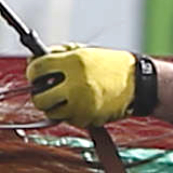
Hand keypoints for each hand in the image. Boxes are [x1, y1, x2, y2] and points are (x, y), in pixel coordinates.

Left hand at [26, 44, 150, 126]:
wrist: (140, 83)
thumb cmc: (111, 66)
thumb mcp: (85, 52)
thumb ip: (59, 55)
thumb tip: (34, 60)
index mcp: (74, 63)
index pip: (38, 69)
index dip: (32, 71)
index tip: (35, 73)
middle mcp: (77, 84)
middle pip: (39, 98)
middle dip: (38, 94)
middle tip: (44, 90)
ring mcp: (82, 104)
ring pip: (51, 113)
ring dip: (54, 106)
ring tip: (64, 97)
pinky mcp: (89, 119)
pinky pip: (68, 120)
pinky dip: (70, 113)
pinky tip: (80, 103)